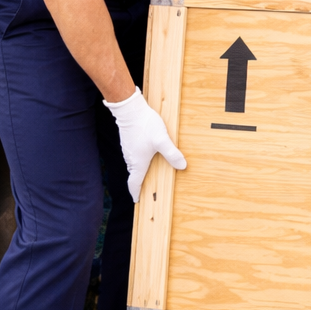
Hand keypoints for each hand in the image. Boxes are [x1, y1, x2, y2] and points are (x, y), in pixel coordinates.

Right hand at [104, 87, 186, 202]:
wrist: (130, 110)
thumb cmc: (145, 125)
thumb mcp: (162, 140)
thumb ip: (172, 153)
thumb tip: (182, 166)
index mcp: (138, 162)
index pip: (134, 183)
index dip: (136, 192)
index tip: (137, 199)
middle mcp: (131, 159)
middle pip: (135, 174)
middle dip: (140, 182)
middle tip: (147, 188)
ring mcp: (128, 150)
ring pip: (134, 164)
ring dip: (140, 169)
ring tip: (149, 171)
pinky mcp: (128, 142)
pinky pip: (133, 155)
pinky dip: (139, 159)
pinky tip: (147, 153)